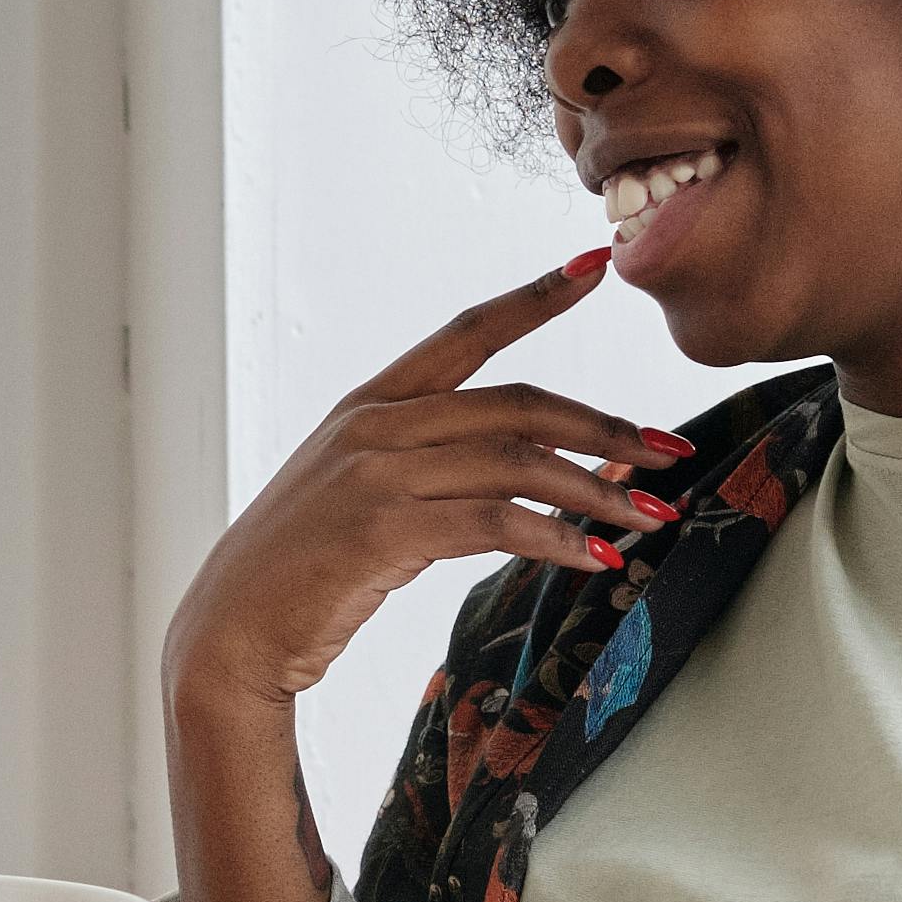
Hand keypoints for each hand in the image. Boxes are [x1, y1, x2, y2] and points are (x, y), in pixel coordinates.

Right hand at [164, 260, 687, 716]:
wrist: (231, 635)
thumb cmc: (304, 573)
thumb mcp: (365, 499)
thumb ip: (438, 472)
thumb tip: (543, 472)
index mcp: (369, 405)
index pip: (466, 333)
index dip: (535, 298)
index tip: (594, 266)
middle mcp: (374, 426)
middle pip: (515, 404)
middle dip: (604, 426)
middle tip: (670, 449)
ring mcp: (376, 475)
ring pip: (516, 461)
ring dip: (596, 490)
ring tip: (650, 516)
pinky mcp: (383, 531)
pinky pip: (495, 521)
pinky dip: (556, 539)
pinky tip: (594, 560)